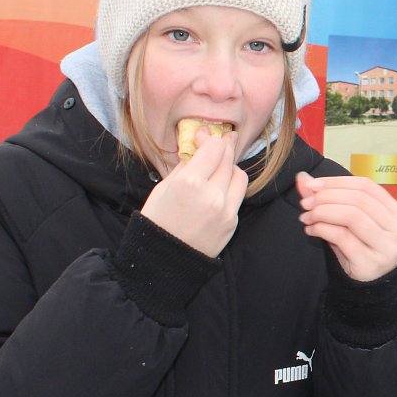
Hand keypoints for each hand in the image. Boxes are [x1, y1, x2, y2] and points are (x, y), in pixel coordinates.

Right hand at [140, 127, 244, 256]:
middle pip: (227, 159)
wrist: (164, 260)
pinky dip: (230, 188)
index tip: (203, 135)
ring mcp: (225, 210)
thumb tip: (197, 147)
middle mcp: (211, 195)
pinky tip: (219, 187)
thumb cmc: (157, 221)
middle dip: (223, 146)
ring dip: (230, 167)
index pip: (213, 148)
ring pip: (239, 176)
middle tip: (221, 139)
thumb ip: (184, 166)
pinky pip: (237, 196)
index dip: (209, 138)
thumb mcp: (163, 188)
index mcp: (189, 183)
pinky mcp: (232, 223)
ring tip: (218, 166)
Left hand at [297, 173, 396, 281]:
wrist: (366, 286)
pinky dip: (323, 229)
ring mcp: (387, 248)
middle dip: (327, 197)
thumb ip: (327, 198)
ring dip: (323, 212)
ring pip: (352, 216)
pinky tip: (312, 230)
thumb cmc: (359, 248)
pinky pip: (343, 237)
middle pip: (359, 199)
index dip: (337, 182)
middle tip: (306, 203)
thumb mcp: (346, 220)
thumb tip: (302, 178)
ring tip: (307, 217)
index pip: (367, 186)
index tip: (313, 185)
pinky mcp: (371, 263)